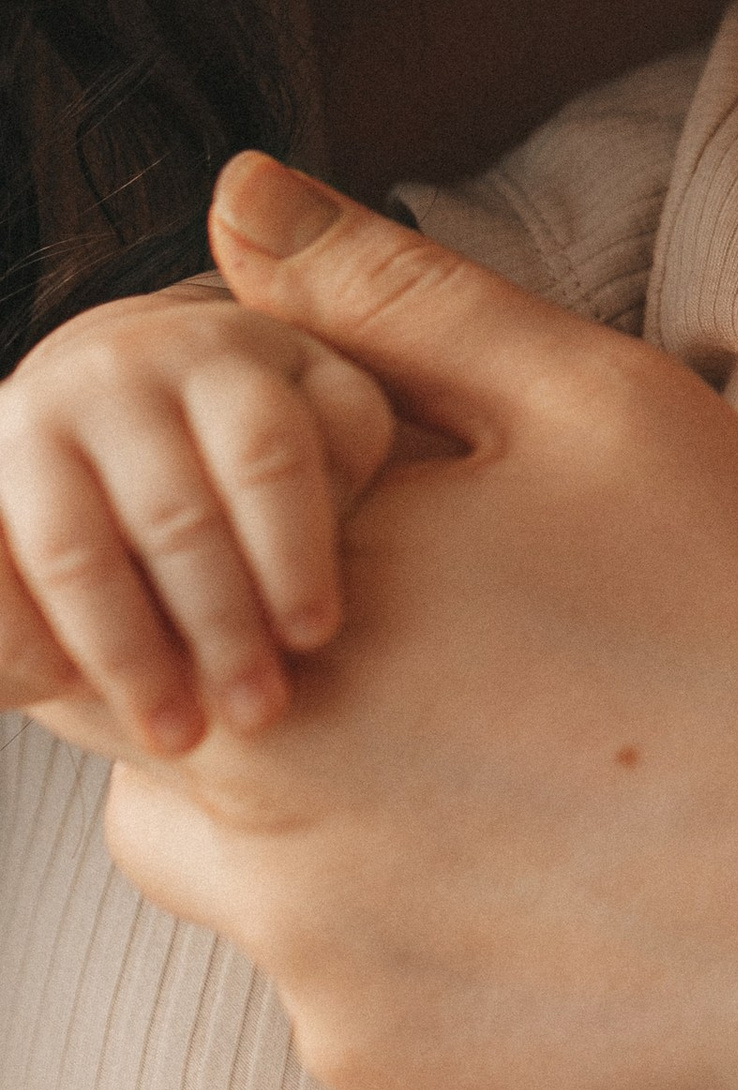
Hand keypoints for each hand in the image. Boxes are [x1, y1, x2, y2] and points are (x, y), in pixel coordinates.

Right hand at [0, 279, 392, 752]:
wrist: (122, 392)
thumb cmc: (258, 432)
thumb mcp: (327, 411)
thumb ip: (352, 443)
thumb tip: (350, 506)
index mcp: (231, 353)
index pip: (267, 453)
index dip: (293, 550)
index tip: (317, 634)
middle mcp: (123, 372)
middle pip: (174, 515)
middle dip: (221, 626)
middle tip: (260, 715)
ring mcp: (37, 424)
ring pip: (77, 551)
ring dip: (128, 654)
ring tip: (178, 736)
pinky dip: (21, 638)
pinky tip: (61, 695)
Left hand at [86, 155, 737, 1089]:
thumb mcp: (592, 404)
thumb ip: (392, 298)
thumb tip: (232, 199)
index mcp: (287, 607)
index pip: (137, 558)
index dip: (227, 541)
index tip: (361, 558)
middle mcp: (251, 790)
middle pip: (147, 709)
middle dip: (252, 669)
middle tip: (443, 661)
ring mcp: (301, 943)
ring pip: (210, 857)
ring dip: (289, 808)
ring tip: (487, 766)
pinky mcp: (373, 1056)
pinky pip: (325, 975)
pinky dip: (397, 927)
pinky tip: (549, 880)